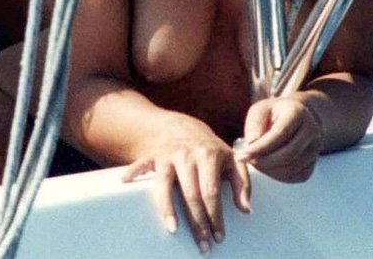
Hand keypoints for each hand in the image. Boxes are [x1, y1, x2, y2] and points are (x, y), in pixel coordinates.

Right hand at [122, 114, 250, 252]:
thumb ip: (242, 183)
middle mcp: (188, 155)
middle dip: (197, 222)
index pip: (212, 191)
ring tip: (173, 230)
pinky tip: (125, 182)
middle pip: (191, 194)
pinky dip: (133, 172)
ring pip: (166, 184)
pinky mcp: (153, 156)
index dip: (215, 216)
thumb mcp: (231, 159)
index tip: (219, 237)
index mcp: (209, 155)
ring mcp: (168, 155)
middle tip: (202, 246)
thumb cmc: (210, 149)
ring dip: (168, 208)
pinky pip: (141, 165)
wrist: (183, 126)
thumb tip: (246, 210)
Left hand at [235, 96, 322, 182]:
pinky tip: (266, 166)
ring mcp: (316, 148)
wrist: (295, 117)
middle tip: (246, 160)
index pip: (280, 134)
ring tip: (254, 161)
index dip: (260, 147)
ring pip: (292, 168)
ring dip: (269, 170)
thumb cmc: (273, 113)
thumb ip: (255, 124)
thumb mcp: (260, 109)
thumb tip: (252, 144)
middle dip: (264, 162)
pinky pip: (295, 176)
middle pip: (288, 154)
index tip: (242, 154)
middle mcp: (312, 129)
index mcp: (298, 112)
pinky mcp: (313, 163)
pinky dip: (278, 175)